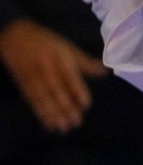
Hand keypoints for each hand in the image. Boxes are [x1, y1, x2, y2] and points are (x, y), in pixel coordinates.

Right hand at [0, 18, 107, 133]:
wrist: (14, 36)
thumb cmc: (47, 42)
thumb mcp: (67, 47)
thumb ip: (85, 62)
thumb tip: (106, 72)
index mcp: (59, 58)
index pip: (69, 77)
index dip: (77, 91)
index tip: (86, 105)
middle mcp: (45, 68)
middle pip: (55, 91)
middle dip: (65, 108)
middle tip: (76, 123)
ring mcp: (32, 77)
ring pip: (43, 99)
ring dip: (53, 115)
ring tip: (64, 128)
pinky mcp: (23, 84)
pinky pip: (32, 101)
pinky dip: (41, 114)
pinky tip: (49, 124)